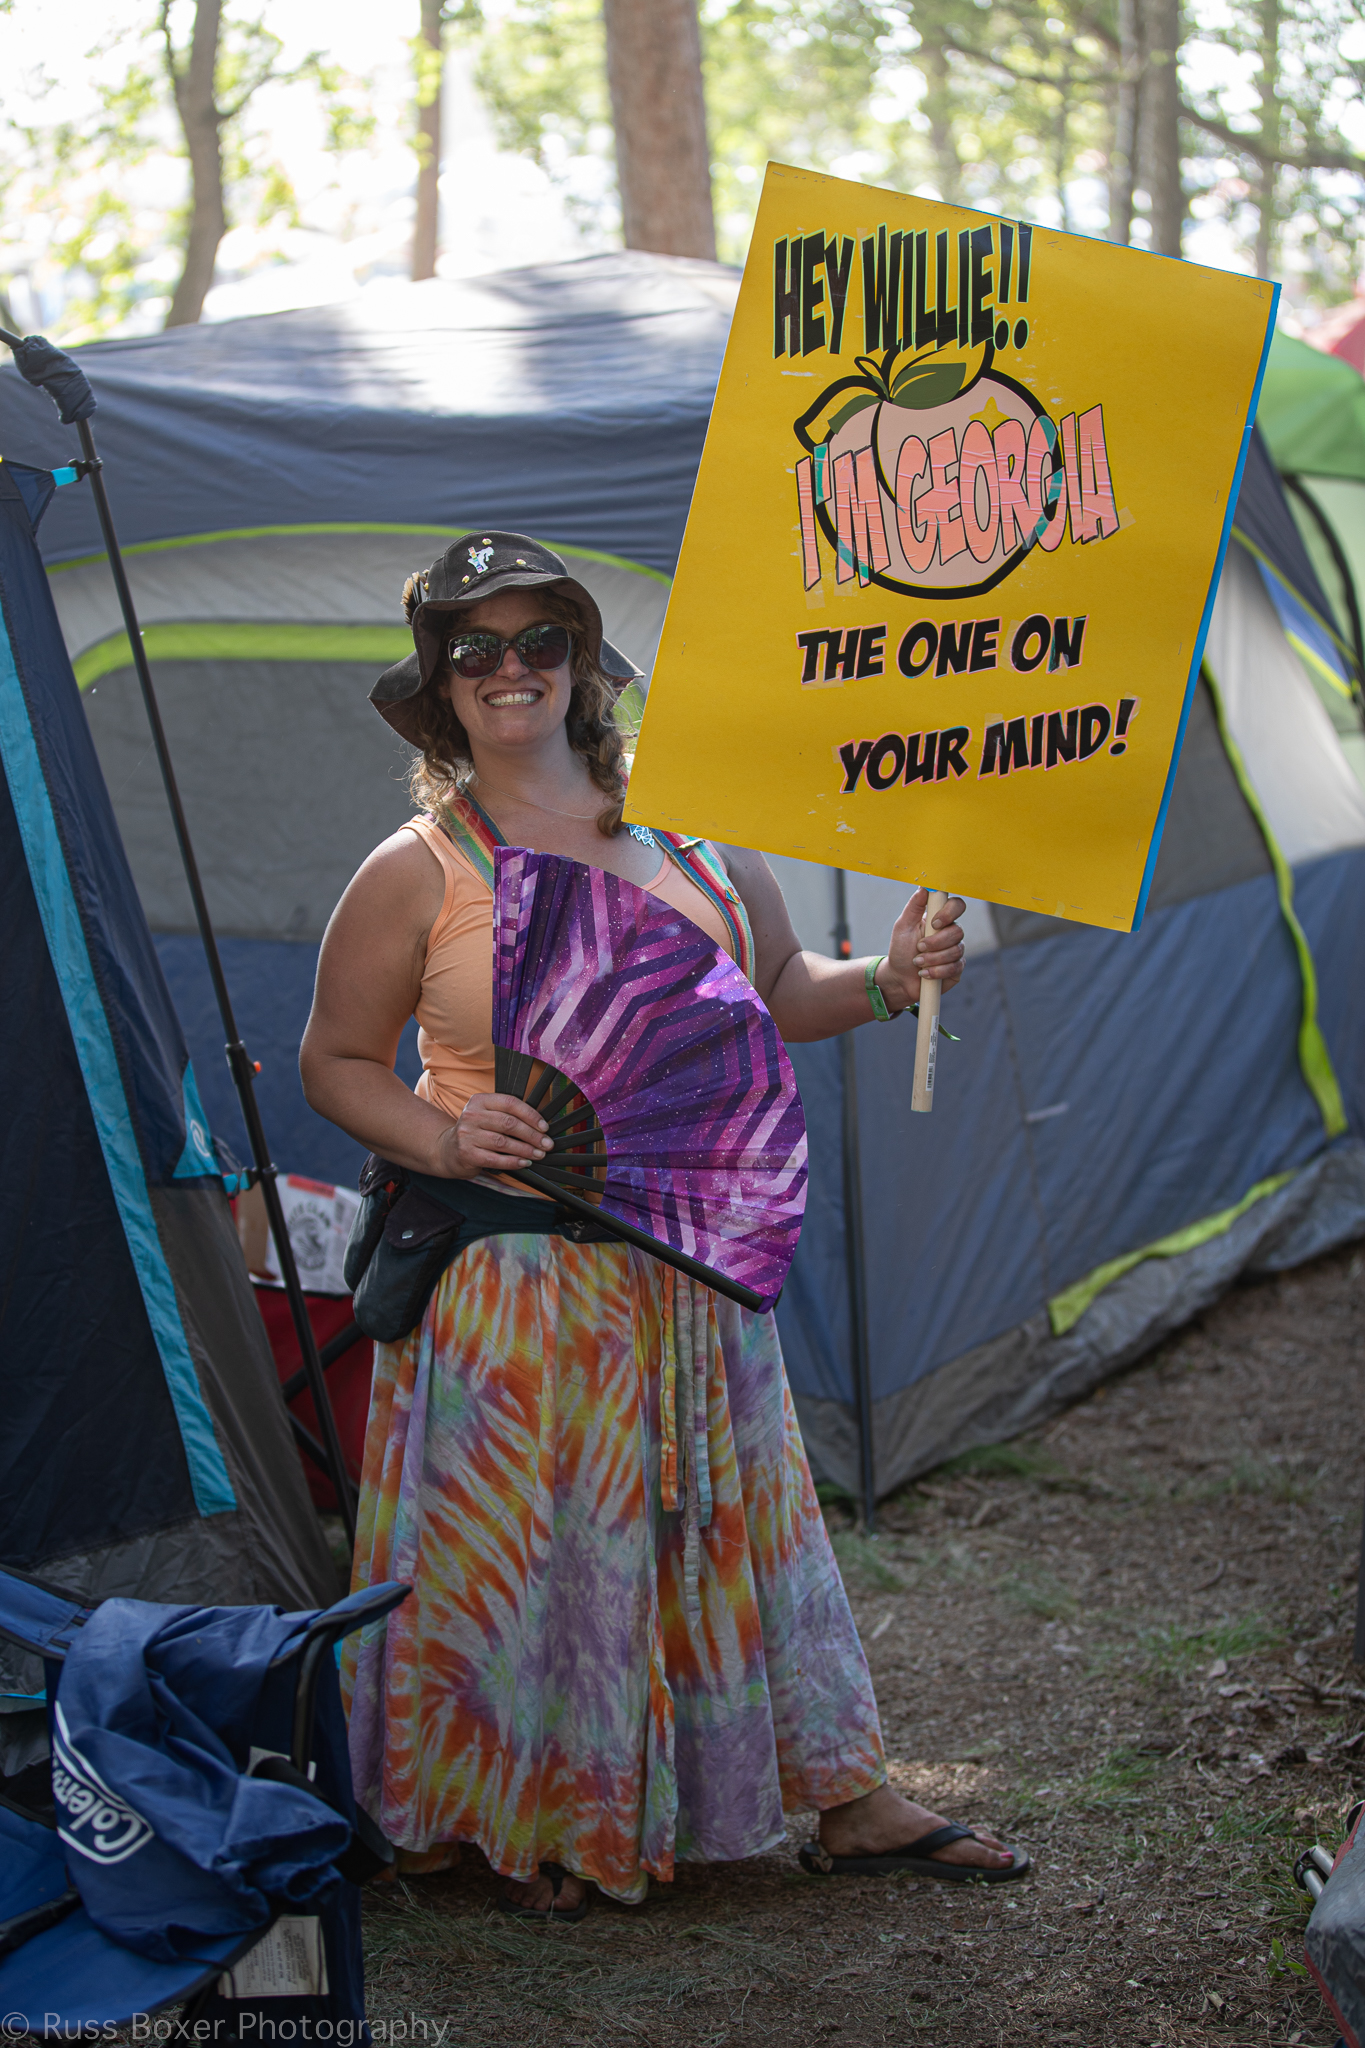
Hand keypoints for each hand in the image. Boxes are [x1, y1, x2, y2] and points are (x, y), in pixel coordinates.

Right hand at [432, 1093, 552, 1178]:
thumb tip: (540, 1126)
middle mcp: (472, 1115)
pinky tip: (524, 1162)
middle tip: (546, 1144)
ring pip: (503, 1142)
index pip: (510, 1103)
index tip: (544, 1127)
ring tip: (539, 1154)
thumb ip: (508, 1115)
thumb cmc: (476, 1131)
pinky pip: (495, 1159)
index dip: (530, 1115)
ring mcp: (467, 1135)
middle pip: (509, 1123)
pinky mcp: (467, 1154)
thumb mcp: (487, 1115)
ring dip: (526, 1149)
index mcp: (480, 1101)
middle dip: (532, 1135)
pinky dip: (513, 1162)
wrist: (448, 1149)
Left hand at [877, 890, 966, 1012]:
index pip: (956, 906)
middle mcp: (951, 932)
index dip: (949, 913)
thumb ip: (914, 906)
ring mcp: (956, 950)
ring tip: (918, 962)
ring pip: (956, 950)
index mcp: (939, 918)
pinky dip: (937, 971)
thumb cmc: (901, 950)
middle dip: (936, 942)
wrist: (899, 978)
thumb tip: (924, 886)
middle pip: (958, 931)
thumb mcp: (903, 926)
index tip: (935, 923)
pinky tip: (925, 973)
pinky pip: (955, 967)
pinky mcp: (957, 968)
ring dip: (933, 958)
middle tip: (919, 947)